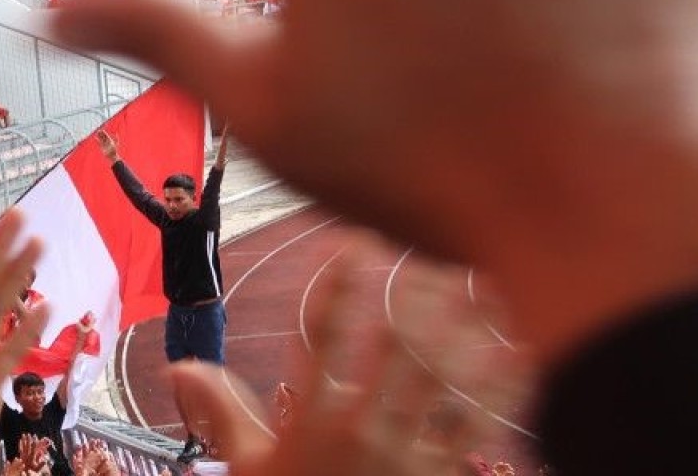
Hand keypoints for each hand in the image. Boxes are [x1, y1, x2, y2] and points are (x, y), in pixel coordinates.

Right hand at [95, 130, 119, 161]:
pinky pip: (99, 143)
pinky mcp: (102, 147)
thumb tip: (117, 133)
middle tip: (98, 130)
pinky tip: (95, 138)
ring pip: (101, 139)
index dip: (104, 133)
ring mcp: (104, 144)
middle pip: (103, 137)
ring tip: (96, 133)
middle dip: (101, 134)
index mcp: (110, 140)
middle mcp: (107, 142)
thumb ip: (116, 139)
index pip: (106, 135)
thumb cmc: (114, 150)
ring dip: (99, 136)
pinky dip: (97, 140)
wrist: (112, 156)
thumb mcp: (116, 144)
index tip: (102, 130)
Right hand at [167, 265, 500, 475]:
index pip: (323, 338)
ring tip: (474, 279)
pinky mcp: (436, 475)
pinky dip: (495, 387)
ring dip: (458, 326)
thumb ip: (223, 408)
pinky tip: (517, 348)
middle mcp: (360, 428)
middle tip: (428, 249)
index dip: (336, 286)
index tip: (350, 244)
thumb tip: (180, 365)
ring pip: (438, 378)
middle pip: (391, 347)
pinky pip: (472, 426)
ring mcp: (403, 453)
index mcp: (312, 418)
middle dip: (411, 296)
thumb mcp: (248, 464)